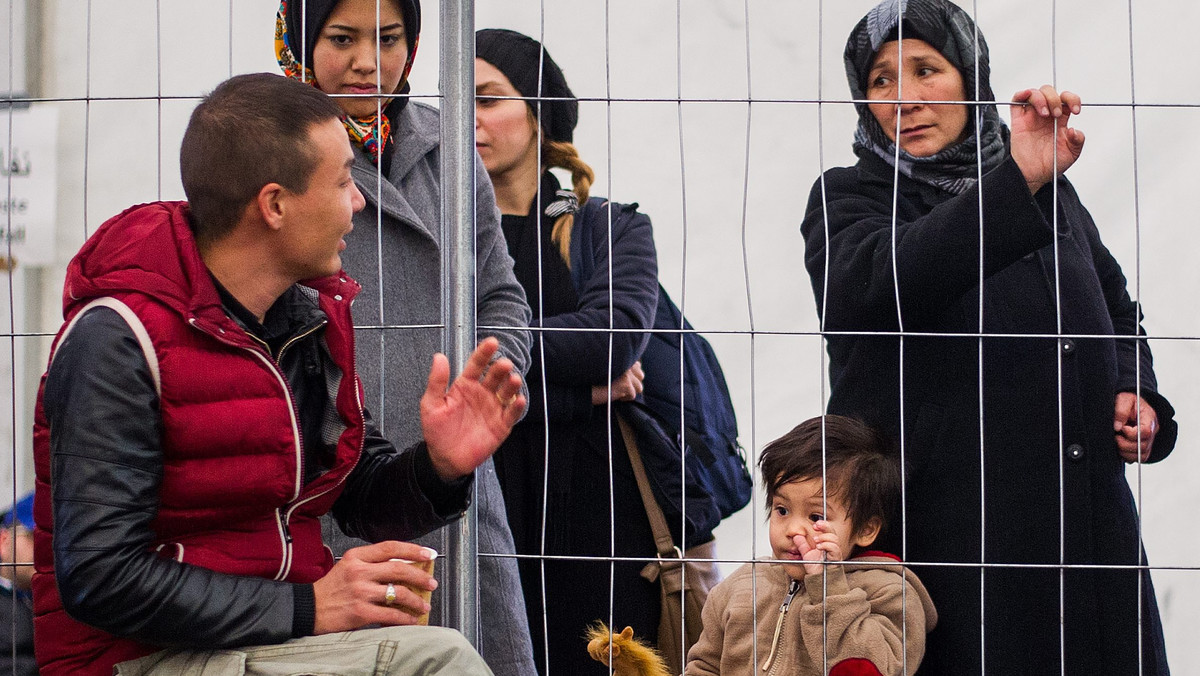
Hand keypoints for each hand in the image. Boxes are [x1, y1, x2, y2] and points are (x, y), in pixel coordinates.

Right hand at [312, 541, 436, 633]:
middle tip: (431, 583)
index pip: (390, 548)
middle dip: (420, 576)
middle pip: (399, 569)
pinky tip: (411, 619)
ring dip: (416, 600)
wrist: (308, 608)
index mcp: (357, 557)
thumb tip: (403, 567)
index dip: (413, 550)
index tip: (428, 554)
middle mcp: (359, 571)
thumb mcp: (348, 566)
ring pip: (398, 593)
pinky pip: (391, 614)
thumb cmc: (330, 588)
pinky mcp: (360, 612)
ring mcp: (360, 592)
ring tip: (424, 605)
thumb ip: (372, 564)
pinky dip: (405, 618)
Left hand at [421, 337, 525, 481]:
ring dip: (511, 385)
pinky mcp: (501, 425)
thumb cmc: (437, 431)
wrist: (445, 458)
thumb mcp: (431, 404)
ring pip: (506, 392)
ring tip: (513, 380)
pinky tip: (518, 400)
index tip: (491, 342)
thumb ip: (436, 381)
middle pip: (495, 376)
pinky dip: (517, 407)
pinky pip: (511, 413)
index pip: (477, 364)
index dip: (484, 352)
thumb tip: (438, 357)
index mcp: (465, 385)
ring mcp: (493, 408)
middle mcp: (482, 393)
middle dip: (501, 368)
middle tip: (504, 364)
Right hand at [591, 361, 644, 404]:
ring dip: (629, 391)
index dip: (631, 376)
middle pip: (641, 376)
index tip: (621, 381)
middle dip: (633, 383)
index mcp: (622, 356)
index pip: (637, 366)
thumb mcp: (609, 368)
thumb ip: (622, 368)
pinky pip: (632, 395)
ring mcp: (627, 373)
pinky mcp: (625, 384)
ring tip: (617, 391)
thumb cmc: (592, 379)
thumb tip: (635, 374)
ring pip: (639, 387)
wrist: (582, 386)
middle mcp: (626, 362)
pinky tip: (615, 395)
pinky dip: (624, 398)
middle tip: (620, 387)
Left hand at [795, 521, 842, 576]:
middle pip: (833, 532)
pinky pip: (835, 549)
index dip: (823, 525)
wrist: (818, 580)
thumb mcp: (806, 554)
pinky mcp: (836, 559)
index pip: (828, 530)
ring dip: (824, 537)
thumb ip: (802, 545)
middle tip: (816, 526)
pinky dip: (826, 545)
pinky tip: (819, 547)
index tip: (815, 524)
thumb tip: (796, 536)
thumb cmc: (815, 568)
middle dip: (825, 526)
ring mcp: (835, 552)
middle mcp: (832, 546)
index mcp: (826, 543)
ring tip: (815, 541)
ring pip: (835, 539)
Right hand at [1010, 85, 1084, 193]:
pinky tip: (1028, 96)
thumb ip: (1078, 140)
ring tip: (1044, 113)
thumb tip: (1074, 130)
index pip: (1066, 99)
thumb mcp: (1072, 153)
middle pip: (1051, 92)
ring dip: (1042, 98)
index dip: (1073, 99)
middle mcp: (1046, 115)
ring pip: (1036, 93)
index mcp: (1060, 120)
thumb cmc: (1050, 165)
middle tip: (1057, 115)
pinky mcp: (1018, 120)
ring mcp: (1031, 116)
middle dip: (1056, 99)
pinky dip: (1022, 94)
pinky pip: (1017, 100)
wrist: (1033, 175)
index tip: (1076, 111)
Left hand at [1114, 392, 1156, 462]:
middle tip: (1115, 436)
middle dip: (1124, 444)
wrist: (1131, 406)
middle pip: (1142, 446)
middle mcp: (1152, 432)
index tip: (1121, 428)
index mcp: (1149, 418)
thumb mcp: (1124, 399)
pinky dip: (1126, 456)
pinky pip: (1137, 459)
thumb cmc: (1128, 402)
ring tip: (1117, 441)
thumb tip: (1117, 426)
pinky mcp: (1143, 449)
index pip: (1146, 432)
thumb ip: (1121, 410)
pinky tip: (1119, 448)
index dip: (1131, 433)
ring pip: (1141, 456)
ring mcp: (1149, 441)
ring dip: (1125, 452)